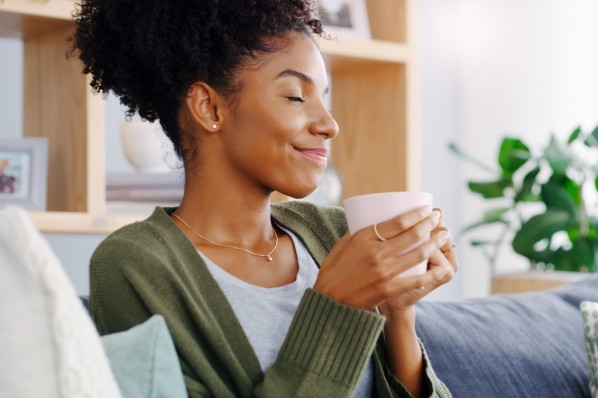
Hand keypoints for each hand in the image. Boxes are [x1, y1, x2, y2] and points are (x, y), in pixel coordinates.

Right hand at [314, 205, 450, 309]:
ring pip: (419, 254)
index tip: (426, 209)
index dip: (417, 214)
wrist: (329, 300)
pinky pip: (417, 279)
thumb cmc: (334, 269)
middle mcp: (377, 253)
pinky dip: (432, 272)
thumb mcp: (343, 243)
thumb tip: (373, 218)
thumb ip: (359, 231)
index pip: (398, 222)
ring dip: (435, 243)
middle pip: (413, 235)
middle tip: (437, 218)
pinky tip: (442, 267)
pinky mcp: (389, 289)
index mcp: (364, 238)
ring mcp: (385, 272)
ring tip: (444, 235)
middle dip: (430, 224)